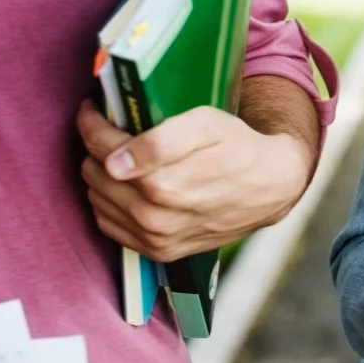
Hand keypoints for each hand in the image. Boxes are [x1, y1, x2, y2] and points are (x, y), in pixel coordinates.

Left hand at [77, 99, 312, 262]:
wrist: (271, 188)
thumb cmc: (239, 148)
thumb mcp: (207, 126)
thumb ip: (159, 140)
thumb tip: (114, 162)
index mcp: (164, 184)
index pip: (101, 148)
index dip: (92, 123)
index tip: (95, 110)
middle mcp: (156, 218)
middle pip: (93, 173)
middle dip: (98, 148)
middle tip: (117, 133)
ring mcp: (156, 239)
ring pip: (97, 199)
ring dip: (102, 176)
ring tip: (124, 160)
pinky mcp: (159, 252)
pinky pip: (109, 225)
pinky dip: (110, 203)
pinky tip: (130, 187)